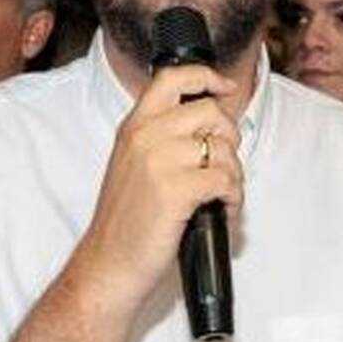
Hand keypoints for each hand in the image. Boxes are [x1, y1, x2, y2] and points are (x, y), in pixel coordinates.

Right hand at [72, 64, 242, 309]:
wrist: (108, 264)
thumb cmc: (125, 222)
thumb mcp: (133, 164)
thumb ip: (162, 137)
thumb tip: (208, 124)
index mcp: (134, 127)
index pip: (173, 77)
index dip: (207, 77)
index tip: (225, 87)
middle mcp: (144, 137)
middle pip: (210, 112)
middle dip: (229, 138)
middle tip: (224, 164)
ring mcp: (159, 162)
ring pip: (223, 148)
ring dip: (234, 173)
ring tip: (222, 194)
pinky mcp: (176, 190)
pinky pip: (226, 179)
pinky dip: (233, 197)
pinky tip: (221, 210)